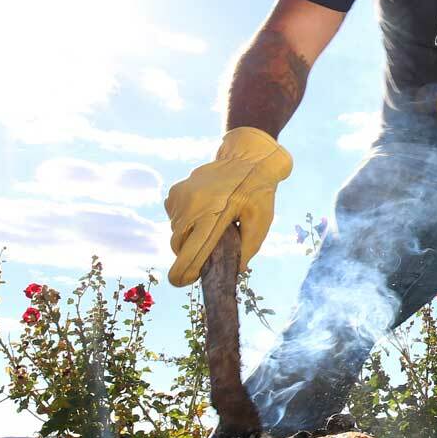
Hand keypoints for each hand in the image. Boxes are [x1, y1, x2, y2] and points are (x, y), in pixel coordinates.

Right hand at [163, 127, 293, 286]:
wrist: (248, 156)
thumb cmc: (259, 191)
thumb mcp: (262, 221)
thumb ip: (248, 248)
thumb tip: (235, 271)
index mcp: (214, 215)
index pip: (192, 252)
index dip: (185, 271)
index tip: (183, 282)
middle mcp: (192, 206)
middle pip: (178, 245)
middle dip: (186, 256)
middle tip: (201, 259)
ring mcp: (181, 196)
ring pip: (176, 231)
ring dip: (187, 238)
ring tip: (208, 230)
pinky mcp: (176, 191)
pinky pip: (174, 216)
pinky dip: (184, 223)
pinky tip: (203, 214)